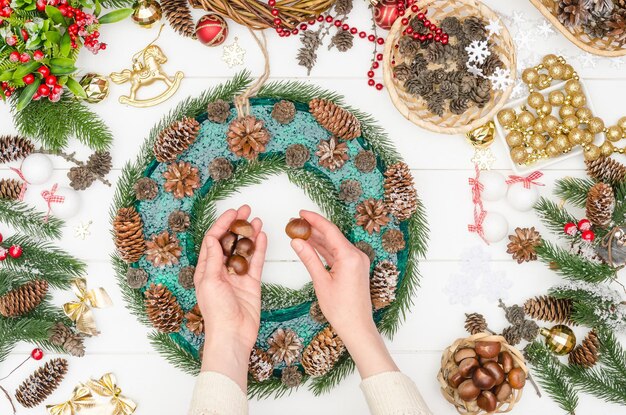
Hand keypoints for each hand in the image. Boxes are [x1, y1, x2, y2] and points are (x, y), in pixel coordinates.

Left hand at [194, 205, 266, 390]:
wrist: (233, 335)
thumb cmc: (216, 312)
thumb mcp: (210, 282)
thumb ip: (213, 259)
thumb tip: (213, 238)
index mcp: (206, 269)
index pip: (213, 240)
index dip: (222, 224)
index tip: (233, 212)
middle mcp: (221, 270)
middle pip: (229, 241)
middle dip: (237, 225)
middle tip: (247, 209)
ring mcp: (237, 276)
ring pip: (244, 249)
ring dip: (250, 234)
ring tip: (257, 219)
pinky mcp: (251, 283)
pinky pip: (256, 262)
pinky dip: (260, 248)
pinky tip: (263, 236)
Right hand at [290, 210, 397, 378]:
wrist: (357, 327)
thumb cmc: (341, 309)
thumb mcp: (321, 282)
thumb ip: (309, 258)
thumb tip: (296, 241)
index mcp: (350, 256)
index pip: (330, 230)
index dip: (314, 220)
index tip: (301, 213)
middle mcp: (357, 255)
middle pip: (333, 235)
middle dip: (314, 228)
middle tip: (296, 222)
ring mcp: (358, 261)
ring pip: (335, 244)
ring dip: (319, 239)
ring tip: (300, 232)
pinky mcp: (356, 268)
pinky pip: (338, 254)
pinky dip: (326, 250)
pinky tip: (312, 245)